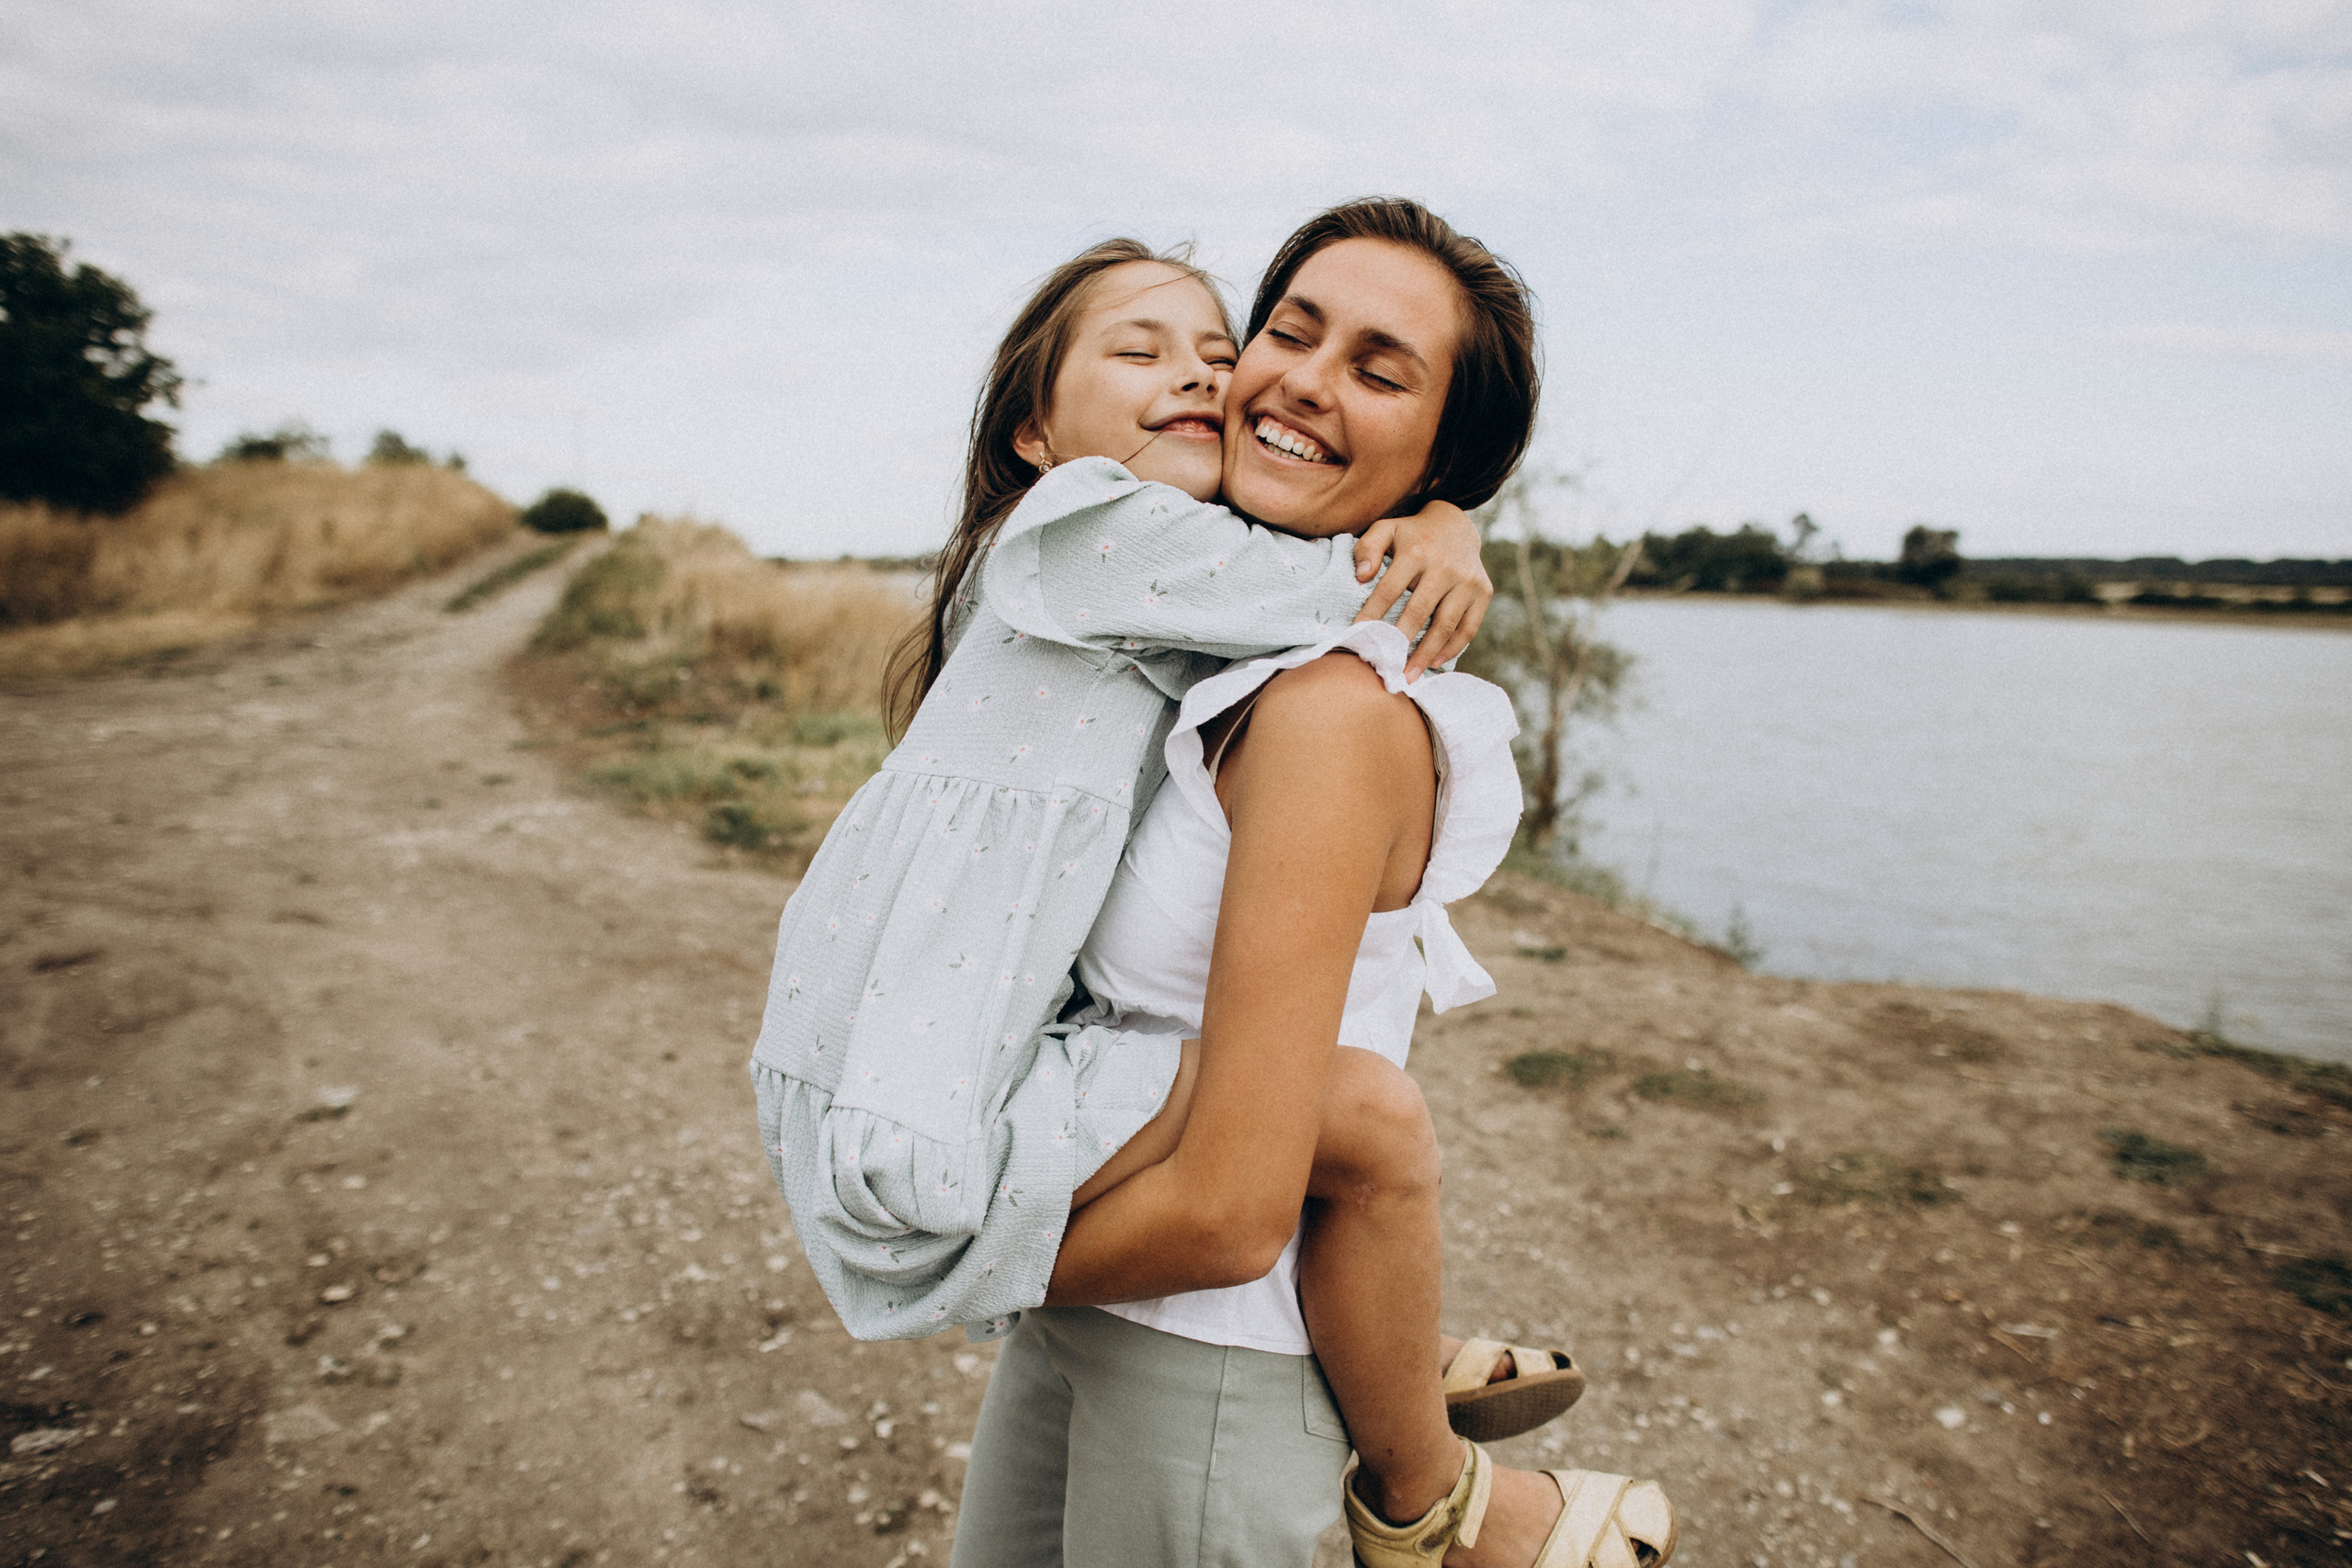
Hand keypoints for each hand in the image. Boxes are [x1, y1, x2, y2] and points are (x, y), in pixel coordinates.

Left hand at [1351, 499, 1491, 678]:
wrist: (1456, 525)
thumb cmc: (1412, 535)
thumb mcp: (1386, 530)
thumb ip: (1367, 547)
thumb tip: (1361, 577)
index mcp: (1417, 551)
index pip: (1389, 590)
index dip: (1372, 615)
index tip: (1358, 636)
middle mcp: (1445, 566)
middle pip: (1419, 612)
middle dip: (1400, 642)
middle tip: (1386, 666)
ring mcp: (1467, 580)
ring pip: (1445, 625)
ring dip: (1426, 654)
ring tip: (1409, 675)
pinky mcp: (1483, 591)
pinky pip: (1468, 627)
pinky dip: (1453, 648)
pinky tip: (1435, 662)